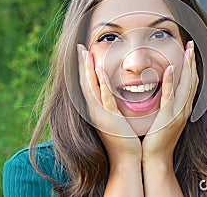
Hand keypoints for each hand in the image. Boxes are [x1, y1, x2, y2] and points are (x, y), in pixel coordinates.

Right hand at [77, 44, 141, 164]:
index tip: (84, 52)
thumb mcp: (116, 119)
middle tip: (79, 47)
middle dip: (82, 64)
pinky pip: (104, 99)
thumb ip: (114, 106)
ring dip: (87, 70)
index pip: (88, 84)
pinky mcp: (110, 119)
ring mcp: (101, 115)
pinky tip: (100, 71)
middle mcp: (95, 110)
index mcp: (98, 109)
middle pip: (85, 82)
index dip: (85, 68)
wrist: (127, 160)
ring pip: (91, 88)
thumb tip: (116, 94)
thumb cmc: (125, 140)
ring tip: (85, 53)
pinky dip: (102, 84)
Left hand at [142, 40, 198, 163]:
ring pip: (185, 85)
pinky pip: (169, 96)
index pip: (191, 83)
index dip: (192, 66)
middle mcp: (184, 108)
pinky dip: (170, 81)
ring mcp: (178, 113)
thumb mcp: (165, 119)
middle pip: (192, 80)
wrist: (156, 159)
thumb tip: (165, 93)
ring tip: (187, 50)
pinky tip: (170, 68)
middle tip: (191, 44)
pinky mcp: (167, 117)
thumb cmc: (157, 139)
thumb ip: (167, 105)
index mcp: (183, 108)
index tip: (190, 51)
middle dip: (192, 61)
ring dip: (187, 66)